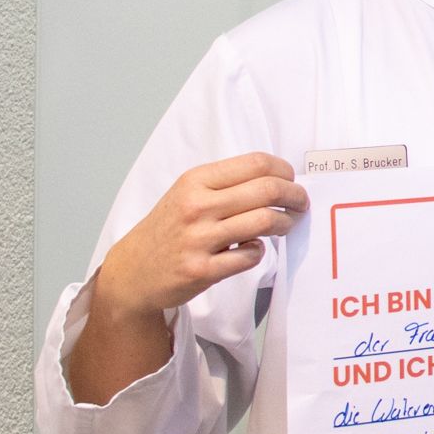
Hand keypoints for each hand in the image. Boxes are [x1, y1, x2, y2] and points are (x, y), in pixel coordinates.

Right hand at [100, 153, 306, 317]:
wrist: (132, 271)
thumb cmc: (167, 229)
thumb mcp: (187, 194)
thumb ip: (225, 184)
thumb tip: (276, 178)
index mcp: (195, 181)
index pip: (256, 163)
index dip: (284, 170)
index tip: (291, 180)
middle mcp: (196, 206)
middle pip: (267, 190)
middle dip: (295, 196)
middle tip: (301, 203)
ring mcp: (198, 239)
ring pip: (265, 221)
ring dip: (285, 223)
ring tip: (285, 225)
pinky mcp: (201, 270)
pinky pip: (250, 256)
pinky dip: (259, 251)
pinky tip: (252, 248)